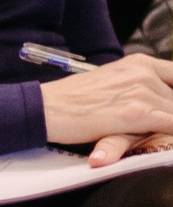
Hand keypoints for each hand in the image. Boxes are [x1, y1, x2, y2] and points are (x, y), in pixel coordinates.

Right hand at [41, 56, 172, 166]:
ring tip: (159, 134)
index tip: (168, 106)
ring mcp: (141, 92)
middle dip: (170, 114)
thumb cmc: (75, 100)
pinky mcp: (137, 114)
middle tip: (158, 125)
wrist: (47, 108)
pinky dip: (172, 135)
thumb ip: (140, 87)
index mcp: (139, 63)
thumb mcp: (113, 83)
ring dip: (169, 126)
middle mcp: (143, 72)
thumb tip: (161, 100)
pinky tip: (167, 142)